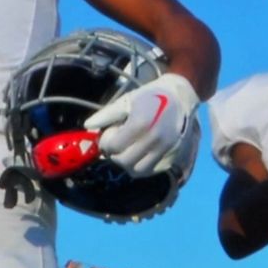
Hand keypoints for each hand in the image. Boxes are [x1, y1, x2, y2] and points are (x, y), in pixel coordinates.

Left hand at [84, 73, 199, 176]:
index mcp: (140, 124)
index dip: (105, 144)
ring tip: (126, 152)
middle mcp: (154, 139)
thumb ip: (106, 115)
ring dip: (127, 164)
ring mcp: (164, 149)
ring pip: (138, 171)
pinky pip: (152, 170)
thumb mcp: (126, 101)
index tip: (106, 138)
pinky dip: (141, 166)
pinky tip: (138, 155)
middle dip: (114, 155)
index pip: (114, 147)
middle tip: (114, 146)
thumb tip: (88, 126)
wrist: (179, 98)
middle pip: (124, 162)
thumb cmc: (149, 97)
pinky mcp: (172, 154)